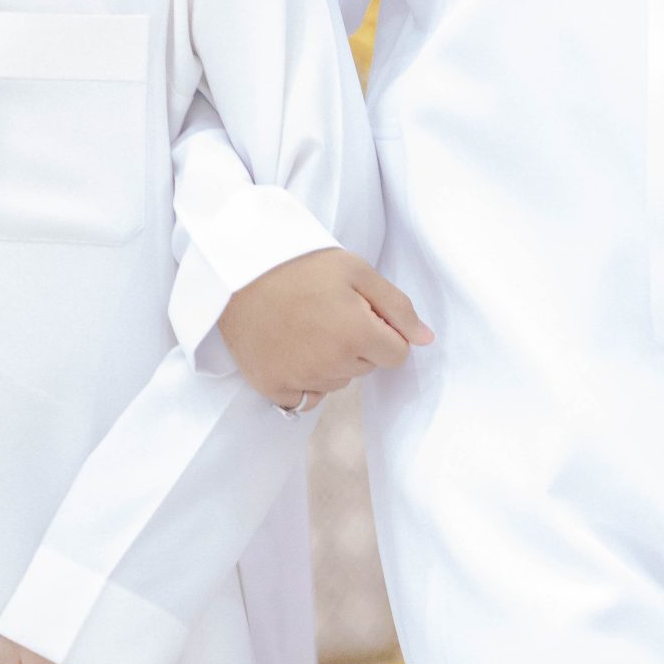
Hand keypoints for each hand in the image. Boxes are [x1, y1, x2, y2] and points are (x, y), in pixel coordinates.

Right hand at [219, 247, 432, 406]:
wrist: (237, 270)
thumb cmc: (300, 264)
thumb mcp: (356, 270)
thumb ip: (397, 307)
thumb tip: (427, 340)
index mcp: (357, 334)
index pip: (397, 355)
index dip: (383, 331)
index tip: (360, 311)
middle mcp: (332, 364)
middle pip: (367, 368)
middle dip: (358, 345)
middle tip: (328, 313)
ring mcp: (300, 379)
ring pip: (338, 382)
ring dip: (332, 362)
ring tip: (306, 327)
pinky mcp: (272, 387)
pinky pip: (306, 399)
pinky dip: (305, 382)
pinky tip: (292, 351)